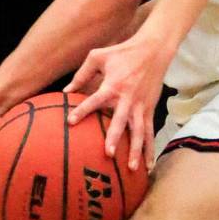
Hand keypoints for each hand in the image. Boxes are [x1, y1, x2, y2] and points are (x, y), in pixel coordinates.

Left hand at [64, 35, 167, 171]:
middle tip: (108, 154)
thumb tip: (65, 92)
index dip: (82, 110)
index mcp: (112, 85)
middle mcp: (127, 98)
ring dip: (137, 151)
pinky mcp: (149, 110)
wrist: (153, 50)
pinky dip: (150, 149)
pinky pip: (150, 132)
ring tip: (133, 169)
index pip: (94, 100)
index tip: (70, 122)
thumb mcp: (98, 56)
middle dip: (115, 138)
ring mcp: (140, 106)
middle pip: (121, 122)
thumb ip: (81, 74)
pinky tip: (148, 166)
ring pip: (139, 132)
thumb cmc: (122, 52)